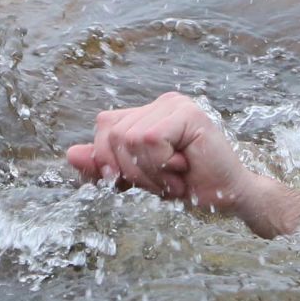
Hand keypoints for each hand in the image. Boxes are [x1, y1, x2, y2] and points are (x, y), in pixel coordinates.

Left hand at [66, 92, 252, 213]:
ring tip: (174, 177)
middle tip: (162, 181)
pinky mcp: (187, 114)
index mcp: (148, 113)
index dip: (107, 160)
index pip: (104, 126)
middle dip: (130, 171)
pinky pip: (149, 139)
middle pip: (111, 133)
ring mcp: (175, 105)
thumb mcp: (138, 179)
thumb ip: (105, 167)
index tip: (132, 183)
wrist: (229, 197)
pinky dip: (160, 164)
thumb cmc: (188, 186)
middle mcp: (160, 103)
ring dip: (149, 172)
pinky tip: (182, 168)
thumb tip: (70, 154)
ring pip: (128, 138)